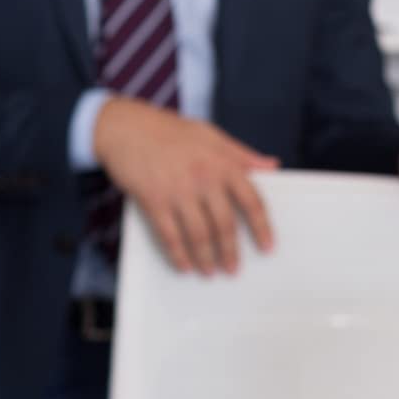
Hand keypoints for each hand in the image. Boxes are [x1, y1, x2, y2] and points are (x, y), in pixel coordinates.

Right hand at [96, 96, 277, 275]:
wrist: (126, 126)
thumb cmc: (169, 130)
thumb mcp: (210, 134)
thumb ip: (241, 154)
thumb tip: (272, 166)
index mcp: (223, 163)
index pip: (252, 201)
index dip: (262, 228)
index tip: (267, 247)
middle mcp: (204, 178)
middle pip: (225, 224)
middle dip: (231, 251)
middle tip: (233, 269)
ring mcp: (178, 191)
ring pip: (199, 235)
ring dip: (206, 258)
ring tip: (210, 271)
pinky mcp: (153, 200)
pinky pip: (170, 235)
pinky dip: (178, 254)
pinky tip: (184, 265)